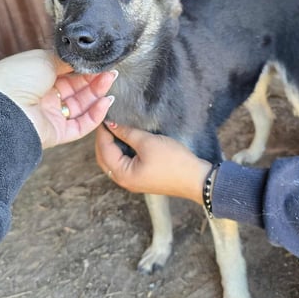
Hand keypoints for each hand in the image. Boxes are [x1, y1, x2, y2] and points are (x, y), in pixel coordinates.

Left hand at [0, 50, 115, 148]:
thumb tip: (82, 59)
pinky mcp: (56, 134)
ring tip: (110, 81)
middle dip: (94, 80)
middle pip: (75, 89)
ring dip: (97, 94)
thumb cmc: (16, 77)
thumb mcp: (44, 59)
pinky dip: (95, 115)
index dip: (84, 68)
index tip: (100, 62)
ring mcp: (49, 116)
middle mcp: (43, 96)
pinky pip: (80, 125)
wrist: (3, 106)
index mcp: (36, 77)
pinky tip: (105, 102)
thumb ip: (67, 61)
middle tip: (111, 71)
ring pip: (80, 106)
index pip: (66, 73)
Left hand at [95, 122, 211, 202]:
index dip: (102, 131)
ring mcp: (132, 182)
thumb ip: (127, 133)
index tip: (103, 115)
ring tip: (114, 128)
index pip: (104, 149)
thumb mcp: (148, 142)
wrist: (195, 178)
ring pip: (113, 162)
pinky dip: (120, 152)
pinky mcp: (141, 179)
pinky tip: (124, 140)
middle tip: (106, 122)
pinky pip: (123, 165)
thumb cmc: (173, 161)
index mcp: (122, 174)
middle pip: (104, 158)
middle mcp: (124, 181)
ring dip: (111, 146)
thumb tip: (111, 124)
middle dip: (103, 140)